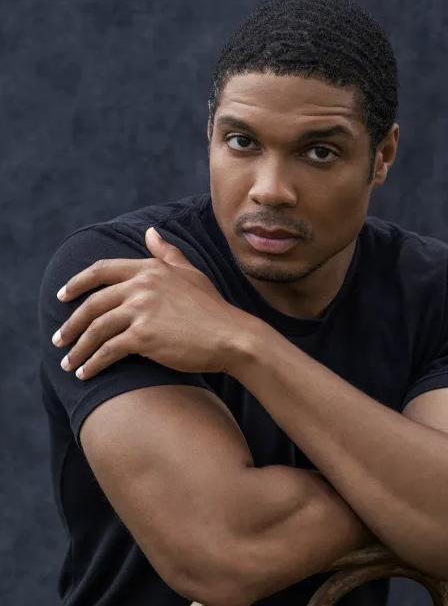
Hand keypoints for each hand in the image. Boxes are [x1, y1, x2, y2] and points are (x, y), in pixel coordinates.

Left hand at [52, 226, 246, 378]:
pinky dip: (92, 363)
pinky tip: (85, 373)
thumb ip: (167, 253)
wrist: (231, 336)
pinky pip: (107, 351)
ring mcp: (141, 310)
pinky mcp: (143, 337)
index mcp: (150, 268)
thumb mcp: (190, 273)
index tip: (61, 296)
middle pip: (92, 303)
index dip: (77, 283)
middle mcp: (142, 285)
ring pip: (95, 329)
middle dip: (71, 324)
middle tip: (59, 339)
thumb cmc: (213, 308)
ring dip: (77, 348)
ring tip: (68, 363)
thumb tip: (150, 232)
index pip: (102, 270)